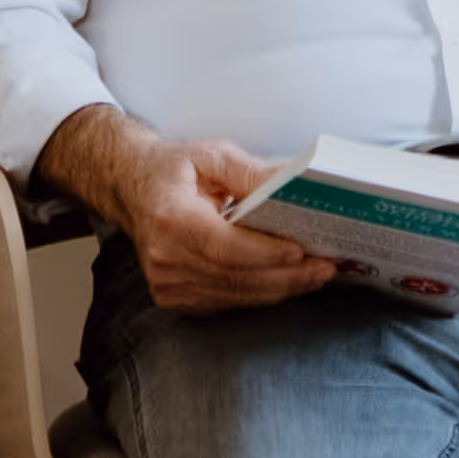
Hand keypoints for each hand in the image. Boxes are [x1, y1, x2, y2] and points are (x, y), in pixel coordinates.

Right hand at [43, 105, 341, 312]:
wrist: (131, 189)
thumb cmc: (172, 169)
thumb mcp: (212, 155)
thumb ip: (253, 172)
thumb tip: (295, 185)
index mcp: (170, 218)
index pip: (224, 246)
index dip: (266, 254)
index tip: (303, 252)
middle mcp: (165, 257)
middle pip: (236, 277)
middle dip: (287, 276)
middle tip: (327, 267)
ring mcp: (167, 283)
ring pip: (235, 295)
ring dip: (280, 289)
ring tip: (317, 275)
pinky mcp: (173, 298)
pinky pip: (226, 302)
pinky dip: (259, 294)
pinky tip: (286, 282)